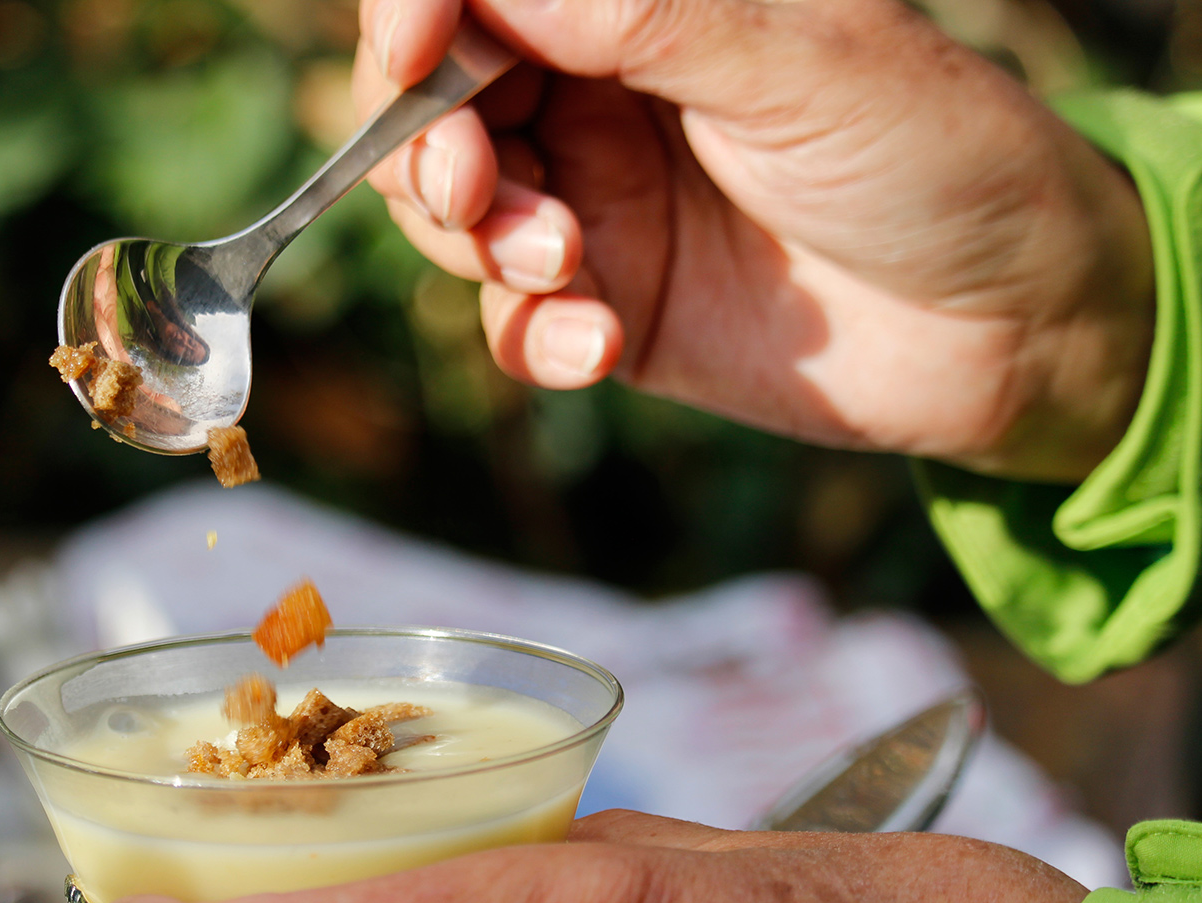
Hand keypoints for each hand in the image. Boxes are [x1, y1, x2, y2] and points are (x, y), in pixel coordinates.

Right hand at [353, 0, 1153, 481]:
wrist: (1010, 329)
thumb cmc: (934, 155)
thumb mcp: (802, 61)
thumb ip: (637, 14)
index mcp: (645, 4)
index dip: (418, 12)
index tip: (413, 54)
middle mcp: (602, 93)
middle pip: (433, 102)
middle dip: (430, 146)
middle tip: (476, 192)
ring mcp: (596, 203)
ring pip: (452, 216)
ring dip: (482, 245)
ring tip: (567, 269)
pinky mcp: (607, 307)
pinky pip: (512, 322)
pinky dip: (532, 336)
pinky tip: (598, 348)